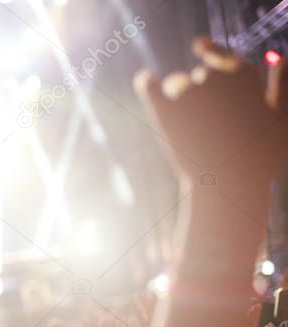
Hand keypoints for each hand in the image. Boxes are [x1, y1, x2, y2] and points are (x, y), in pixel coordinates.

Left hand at [136, 37, 287, 196]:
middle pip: (202, 76)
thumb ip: (284, 85)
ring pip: (177, 84)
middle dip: (203, 92)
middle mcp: (215, 77)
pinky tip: (146, 79)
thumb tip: (285, 59)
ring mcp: (187, 93)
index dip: (214, 52)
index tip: (202, 48)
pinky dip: (147, 82)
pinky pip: (148, 85)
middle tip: (208, 122)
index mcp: (244, 75)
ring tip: (188, 125)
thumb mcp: (282, 119)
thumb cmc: (260, 158)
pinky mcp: (163, 109)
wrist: (229, 185)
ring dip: (177, 95)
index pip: (225, 57)